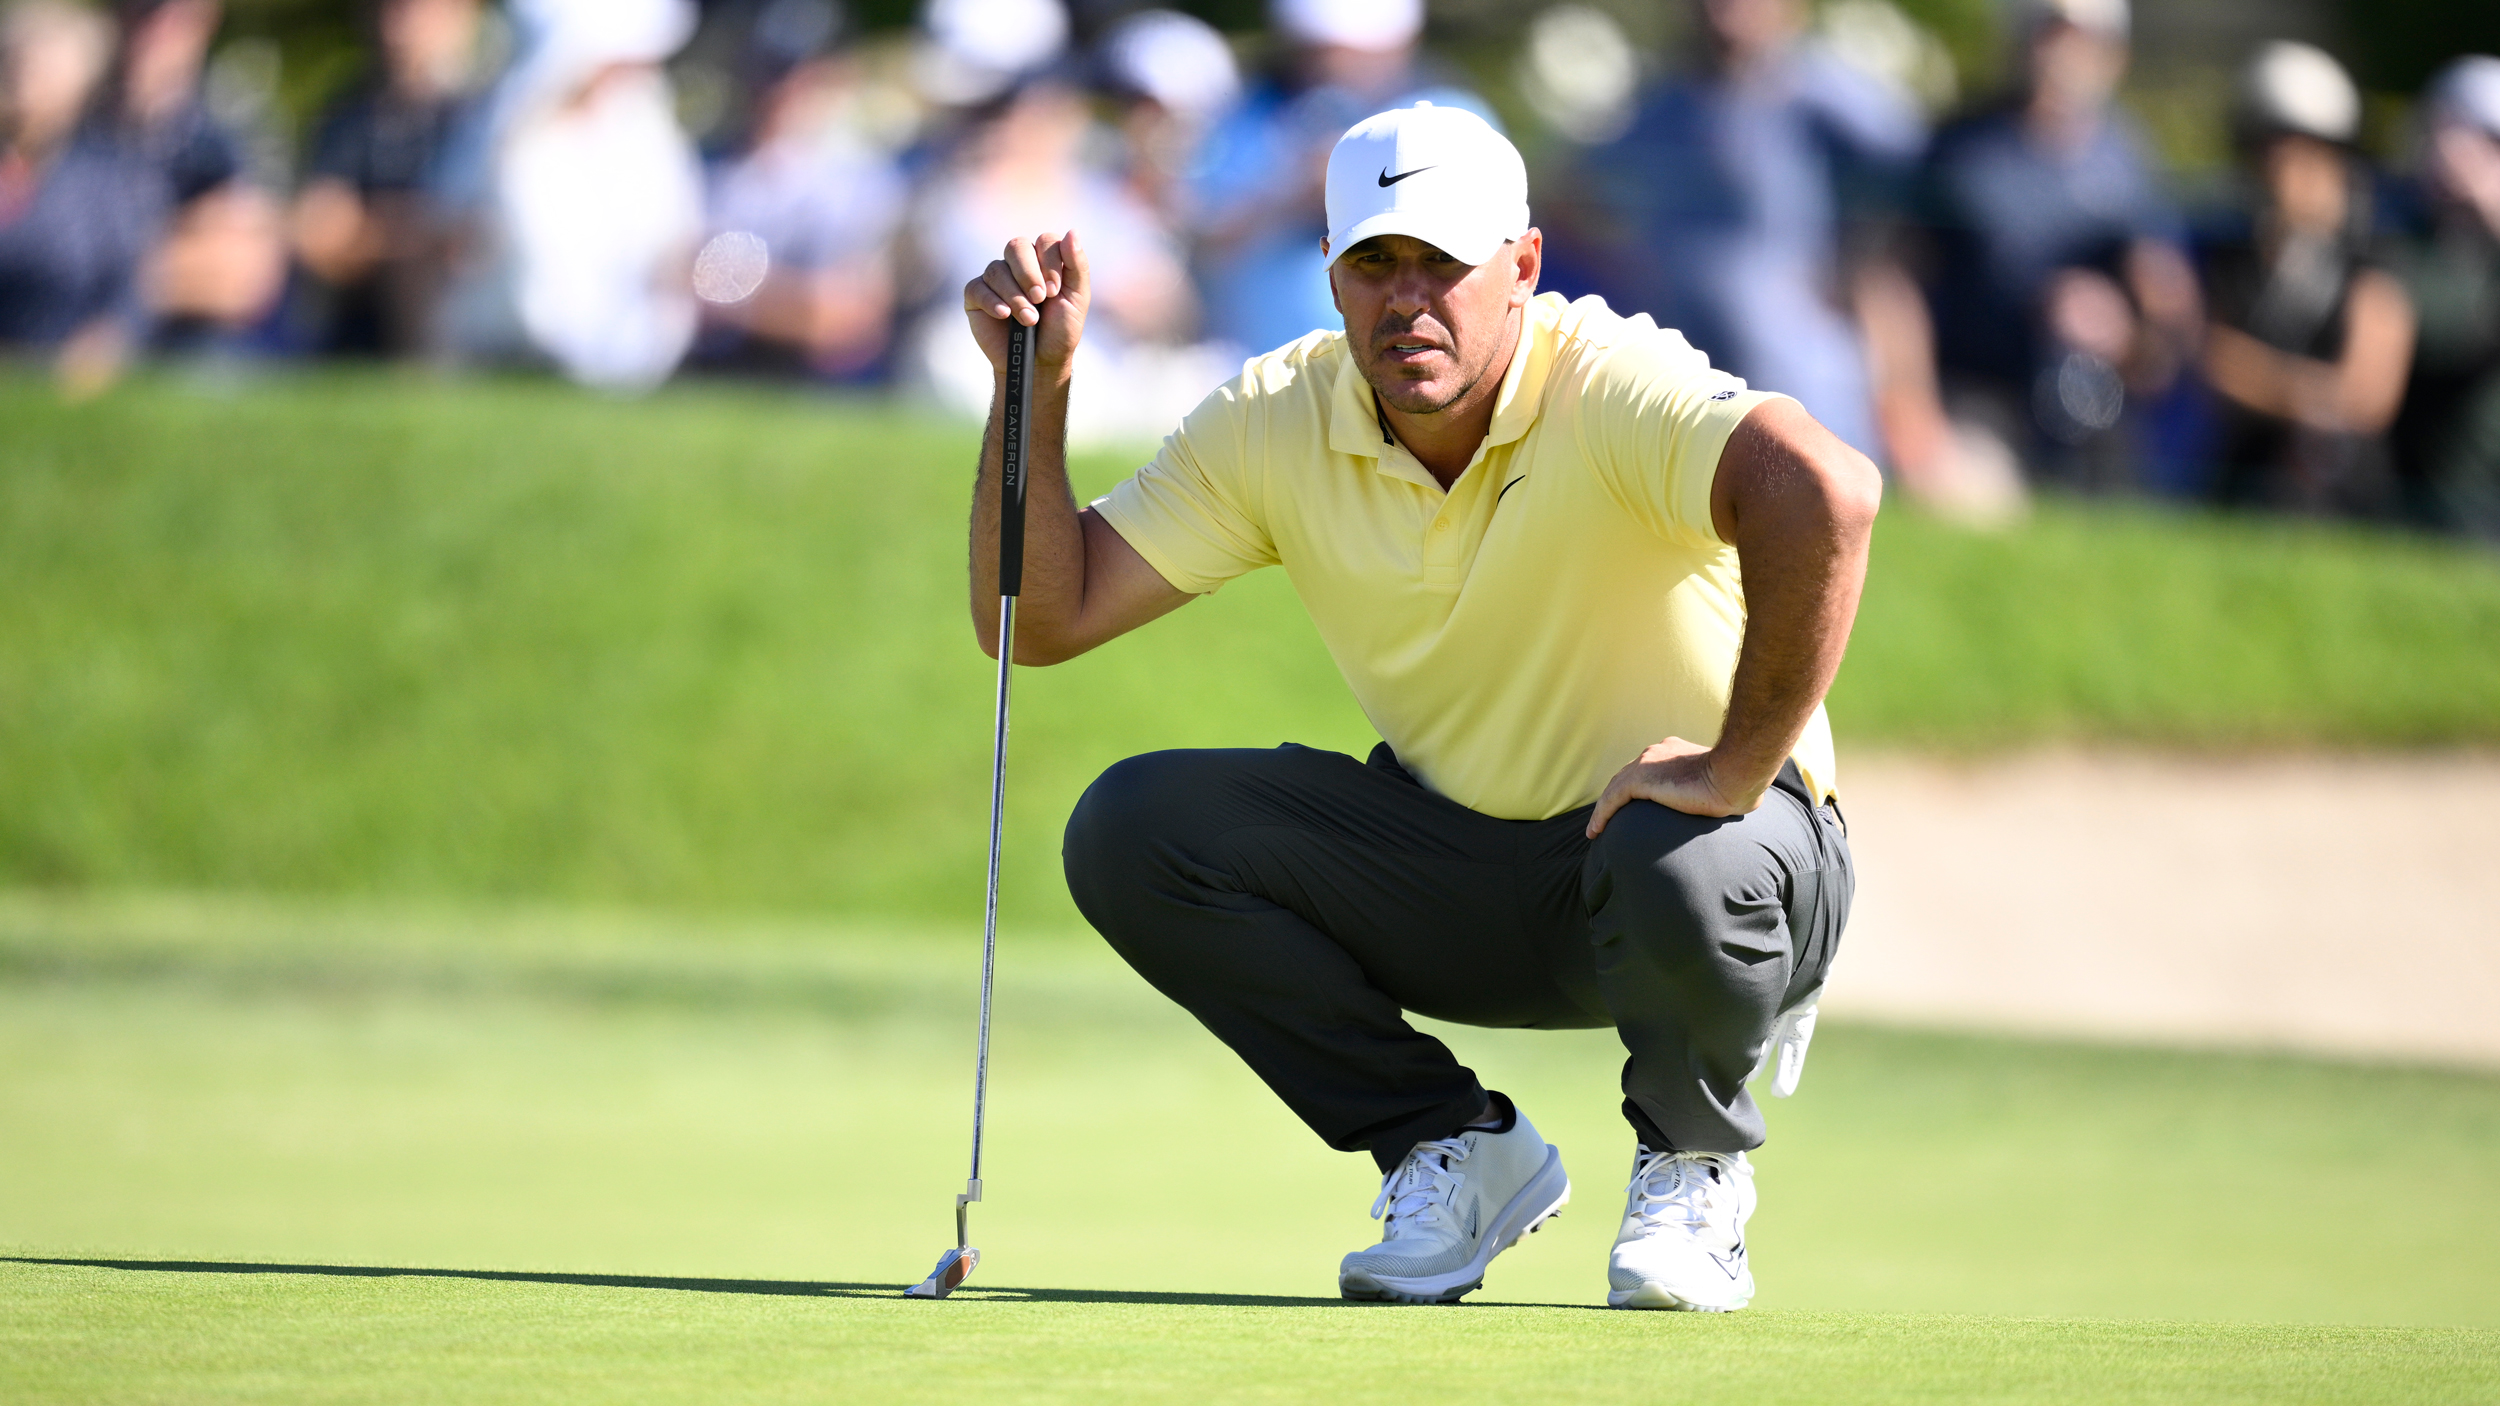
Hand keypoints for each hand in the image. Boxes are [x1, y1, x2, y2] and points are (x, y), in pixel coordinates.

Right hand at [963, 230, 1090, 377]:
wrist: (1041, 362)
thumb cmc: (1060, 330)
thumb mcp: (1077, 298)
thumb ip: (1077, 265)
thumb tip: (1072, 231)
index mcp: (1044, 259)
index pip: (1045, 240)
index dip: (1050, 262)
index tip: (1055, 292)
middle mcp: (1018, 264)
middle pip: (1016, 245)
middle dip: (1029, 273)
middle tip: (1040, 299)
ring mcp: (996, 278)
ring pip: (997, 269)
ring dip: (1015, 295)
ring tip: (1028, 320)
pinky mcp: (976, 295)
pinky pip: (977, 288)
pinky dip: (992, 301)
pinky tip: (1004, 315)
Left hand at [1585, 737, 1766, 836]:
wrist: (1736, 775)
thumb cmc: (1737, 783)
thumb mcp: (1719, 784)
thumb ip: (1708, 789)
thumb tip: (1719, 805)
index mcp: (1673, 751)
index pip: (1646, 770)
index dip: (1634, 789)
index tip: (1629, 807)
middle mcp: (1656, 753)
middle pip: (1625, 778)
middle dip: (1613, 798)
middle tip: (1605, 820)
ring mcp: (1647, 763)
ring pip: (1615, 789)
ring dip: (1603, 811)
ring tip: (1596, 831)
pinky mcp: (1641, 779)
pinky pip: (1612, 799)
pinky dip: (1601, 815)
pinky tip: (1595, 832)